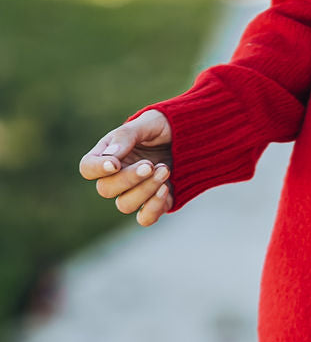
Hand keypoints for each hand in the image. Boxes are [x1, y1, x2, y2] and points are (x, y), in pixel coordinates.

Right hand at [79, 109, 174, 225]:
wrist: (191, 137)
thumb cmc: (163, 127)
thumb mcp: (147, 124)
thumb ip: (126, 137)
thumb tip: (110, 157)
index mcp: (108, 154)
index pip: (88, 168)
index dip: (97, 169)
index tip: (115, 164)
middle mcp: (117, 177)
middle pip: (106, 189)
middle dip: (129, 178)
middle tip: (150, 164)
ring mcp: (135, 192)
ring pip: (125, 205)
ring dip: (145, 190)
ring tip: (165, 170)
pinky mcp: (154, 204)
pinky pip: (145, 218)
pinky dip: (153, 207)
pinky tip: (166, 188)